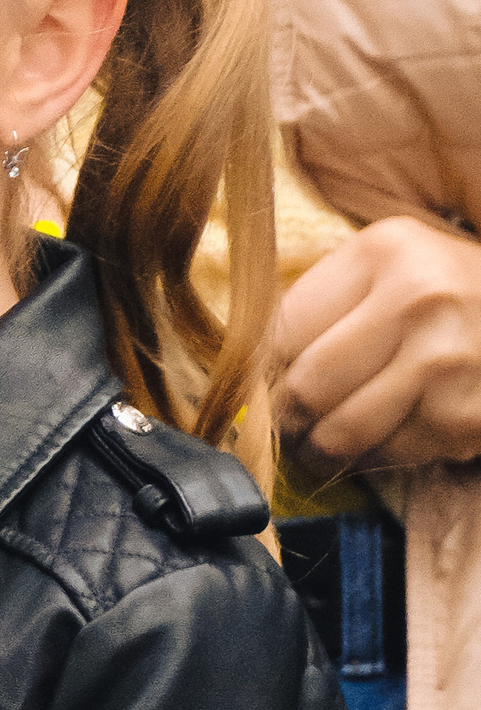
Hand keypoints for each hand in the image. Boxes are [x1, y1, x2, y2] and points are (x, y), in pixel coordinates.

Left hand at [275, 215, 480, 470]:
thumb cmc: (448, 294)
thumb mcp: (390, 268)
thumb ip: (324, 304)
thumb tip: (249, 370)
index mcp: (383, 251)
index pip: (285, 328)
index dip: (265, 369)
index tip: (264, 386)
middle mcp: (418, 300)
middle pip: (309, 386)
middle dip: (289, 418)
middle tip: (289, 426)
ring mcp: (447, 361)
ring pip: (344, 431)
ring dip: (324, 449)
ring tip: (321, 445)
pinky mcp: (465, 416)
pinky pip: (391, 455)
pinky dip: (377, 458)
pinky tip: (382, 439)